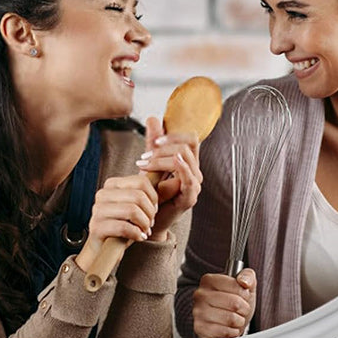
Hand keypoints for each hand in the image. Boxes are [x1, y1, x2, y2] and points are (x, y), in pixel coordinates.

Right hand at [84, 173, 158, 249]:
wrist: (106, 248)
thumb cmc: (125, 225)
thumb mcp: (138, 207)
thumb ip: (152, 195)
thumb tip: (174, 180)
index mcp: (112, 184)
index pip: (141, 181)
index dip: (154, 197)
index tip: (154, 210)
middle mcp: (102, 194)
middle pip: (138, 196)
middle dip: (150, 213)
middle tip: (150, 223)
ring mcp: (97, 210)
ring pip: (132, 210)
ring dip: (144, 224)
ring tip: (145, 231)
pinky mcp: (96, 227)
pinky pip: (123, 227)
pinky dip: (136, 233)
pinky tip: (139, 237)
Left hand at [136, 116, 201, 240]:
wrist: (147, 219)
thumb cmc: (151, 192)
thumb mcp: (151, 163)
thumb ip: (153, 143)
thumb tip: (153, 118)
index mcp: (188, 162)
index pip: (190, 138)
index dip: (173, 135)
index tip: (153, 141)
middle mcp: (194, 171)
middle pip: (186, 145)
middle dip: (162, 147)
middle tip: (143, 157)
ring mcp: (194, 185)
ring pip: (183, 158)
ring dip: (160, 158)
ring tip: (142, 165)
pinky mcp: (190, 198)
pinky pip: (189, 180)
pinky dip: (178, 169)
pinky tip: (162, 166)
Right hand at [193, 269, 256, 337]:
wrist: (224, 323)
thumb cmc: (234, 303)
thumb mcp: (245, 286)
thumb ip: (248, 276)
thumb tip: (244, 281)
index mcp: (209, 280)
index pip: (236, 285)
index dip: (245, 294)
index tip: (243, 297)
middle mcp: (200, 294)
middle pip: (235, 303)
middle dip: (244, 309)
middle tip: (241, 310)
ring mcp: (198, 312)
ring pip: (230, 319)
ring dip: (239, 322)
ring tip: (235, 320)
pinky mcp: (199, 328)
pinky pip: (224, 332)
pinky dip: (232, 332)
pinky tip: (229, 329)